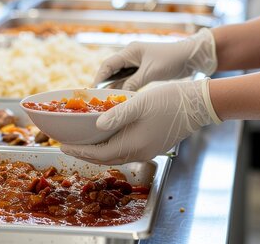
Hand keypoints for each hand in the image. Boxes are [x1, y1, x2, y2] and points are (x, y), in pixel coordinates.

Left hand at [61, 79, 221, 164]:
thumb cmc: (169, 101)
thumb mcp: (139, 103)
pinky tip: (106, 136)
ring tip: (83, 142)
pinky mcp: (152, 145)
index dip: (79, 150)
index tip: (62, 146)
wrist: (197, 104)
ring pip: (115, 155)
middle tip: (67, 146)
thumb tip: (96, 126)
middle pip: (105, 158)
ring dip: (97, 151)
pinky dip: (111, 147)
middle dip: (84, 153)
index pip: (98, 154)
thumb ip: (116, 115)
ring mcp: (147, 151)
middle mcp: (139, 153)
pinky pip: (126, 151)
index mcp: (133, 145)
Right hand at [93, 28, 216, 90]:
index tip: (92, 90)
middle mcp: (131, 56)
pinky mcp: (144, 70)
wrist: (190, 57)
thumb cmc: (171, 59)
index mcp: (130, 51)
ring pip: (120, 76)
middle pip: (112, 70)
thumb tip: (119, 95)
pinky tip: (120, 98)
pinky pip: (129, 79)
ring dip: (114, 87)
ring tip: (106, 101)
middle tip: (96, 98)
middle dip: (104, 84)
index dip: (99, 77)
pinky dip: (124, 88)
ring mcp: (137, 63)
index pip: (108, 65)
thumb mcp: (151, 72)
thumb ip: (133, 83)